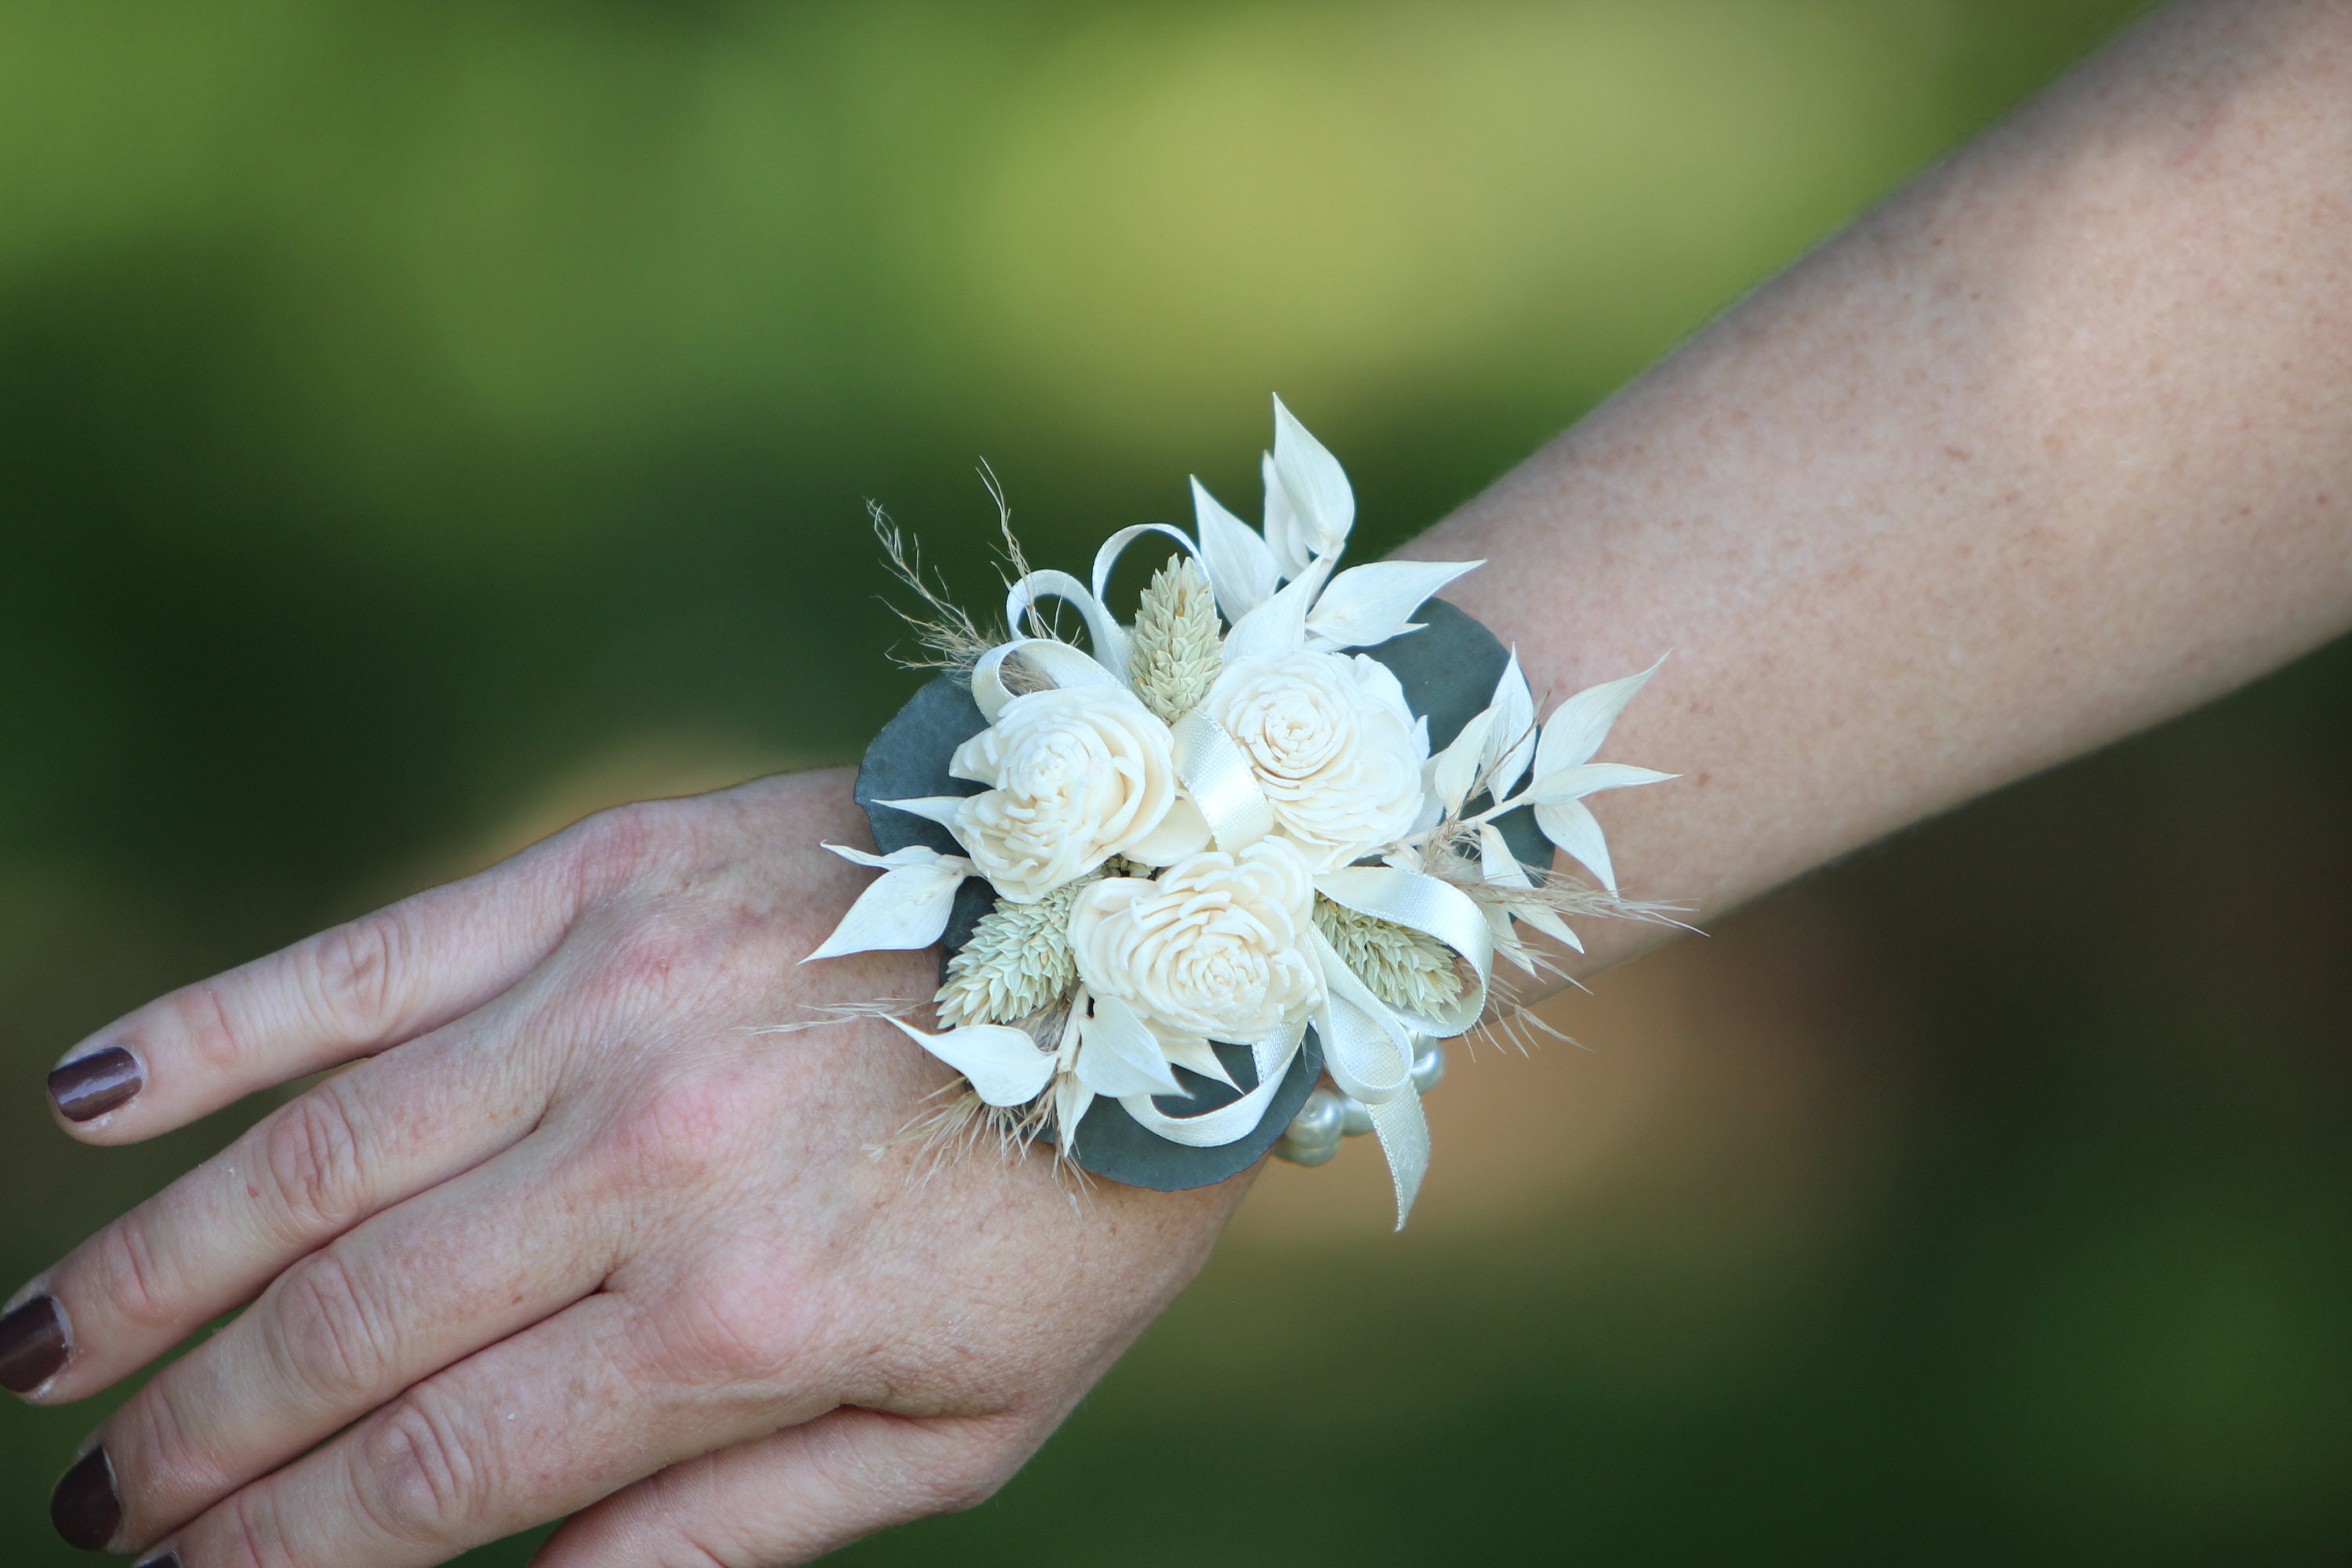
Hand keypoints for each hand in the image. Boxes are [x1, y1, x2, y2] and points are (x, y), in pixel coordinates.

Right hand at [4, 770, 1250, 1565]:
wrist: (1165, 939)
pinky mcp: (609, 876)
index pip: (444, 1470)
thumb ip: (747, 1525)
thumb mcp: (968, 1422)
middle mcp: (647, 1161)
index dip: (288, 1548)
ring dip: (150, 1271)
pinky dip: (220, 1028)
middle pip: (350, 1331)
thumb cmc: (1068, 1202)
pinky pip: (373, 959)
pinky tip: (88, 1096)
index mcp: (739, 1319)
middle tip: (93, 1511)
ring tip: (30, 1355)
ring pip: (316, 1161)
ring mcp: (613, 1001)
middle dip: (194, 1442)